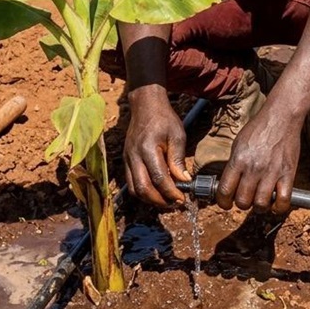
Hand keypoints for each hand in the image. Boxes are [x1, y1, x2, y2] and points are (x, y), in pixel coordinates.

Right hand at [123, 87, 189, 208]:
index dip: (171, 192)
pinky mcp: (126, 160)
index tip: (182, 198)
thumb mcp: (177, 135)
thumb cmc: (163, 118)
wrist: (145, 105)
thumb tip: (184, 181)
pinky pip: (131, 183)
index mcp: (148, 148)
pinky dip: (143, 191)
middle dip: (159, 201)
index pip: (159, 178)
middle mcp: (134, 156)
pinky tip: (156, 190)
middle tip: (175, 203)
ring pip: (134, 189)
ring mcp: (127, 159)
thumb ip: (178, 159)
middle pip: (142, 189)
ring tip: (166, 199)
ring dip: (150, 199)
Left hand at [215, 104, 302, 214]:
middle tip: (246, 197)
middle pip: (242, 202)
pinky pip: (283, 201)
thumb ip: (234, 165)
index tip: (226, 203)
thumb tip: (228, 184)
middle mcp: (253, 168)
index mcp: (238, 160)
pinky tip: (276, 200)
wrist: (281, 116)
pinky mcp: (287, 174)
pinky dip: (278, 207)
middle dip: (242, 204)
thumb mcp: (238, 143)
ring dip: (259, 206)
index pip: (224, 191)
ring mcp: (271, 172)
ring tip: (261, 199)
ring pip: (260, 205)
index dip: (223, 202)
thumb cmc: (259, 129)